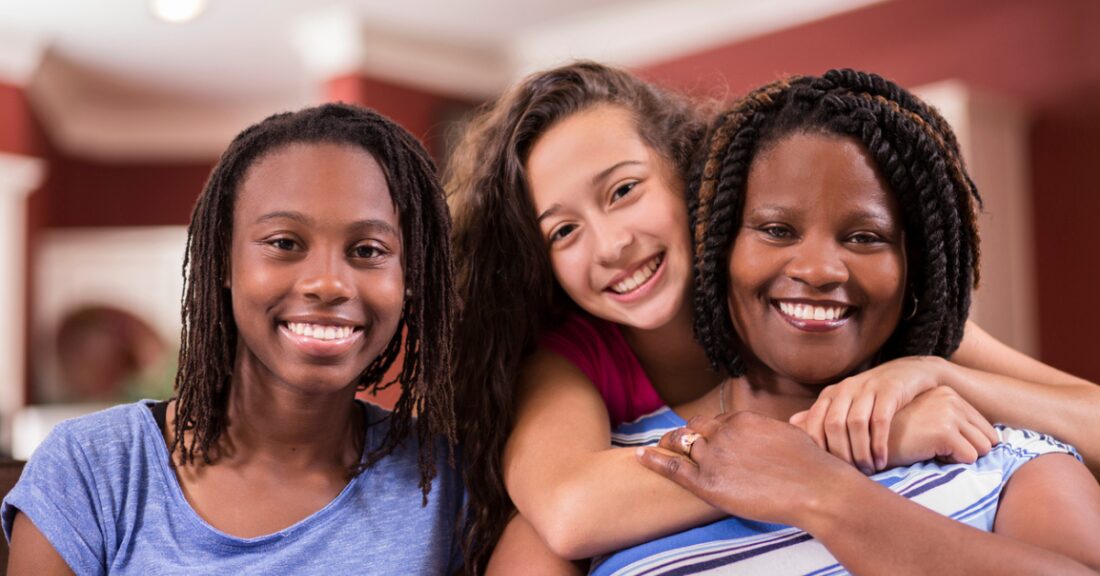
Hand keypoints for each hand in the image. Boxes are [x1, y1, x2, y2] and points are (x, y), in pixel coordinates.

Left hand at [635, 411, 863, 526]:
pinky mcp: (708, 482)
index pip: (715, 421)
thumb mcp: (787, 434)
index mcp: (742, 420)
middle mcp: (723, 433)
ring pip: (683, 447)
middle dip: (684, 435)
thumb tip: (771, 434)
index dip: (708, 431)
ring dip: (671, 446)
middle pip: (693, 430)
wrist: (815, 487)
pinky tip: (640, 456)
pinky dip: (654, 460)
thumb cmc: (811, 466)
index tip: (702, 436)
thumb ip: (767, 432)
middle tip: (673, 440)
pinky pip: (673, 467)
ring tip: (657, 448)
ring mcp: (714, 456)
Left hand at [789, 356, 946, 472]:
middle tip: (852, 473)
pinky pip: (880, 420)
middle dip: (841, 453)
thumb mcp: (845, 402)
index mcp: (830, 394)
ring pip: (856, 423)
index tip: (829, 470)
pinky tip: (882, 460)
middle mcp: (845, 389)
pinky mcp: (890, 390)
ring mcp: (867, 387)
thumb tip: (791, 424)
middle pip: (833, 425)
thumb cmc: (873, 395)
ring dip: (861, 451)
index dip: (820, 449)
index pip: (814, 423)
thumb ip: (822, 415)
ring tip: (869, 470)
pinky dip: (879, 443)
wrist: (910, 372)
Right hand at [886, 386, 998, 466]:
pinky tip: (927, 453)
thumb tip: (989, 441)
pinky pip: (969, 458)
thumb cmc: (897, 436)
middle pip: (989, 439)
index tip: (938, 442)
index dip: (966, 443)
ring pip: (983, 449)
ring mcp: (949, 413)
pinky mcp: (944, 430)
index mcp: (948, 393)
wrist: (869, 440)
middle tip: (936, 448)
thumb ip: (952, 420)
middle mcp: (951, 398)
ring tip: (931, 449)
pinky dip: (951, 463)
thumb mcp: (927, 418)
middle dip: (967, 451)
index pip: (985, 429)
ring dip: (959, 457)